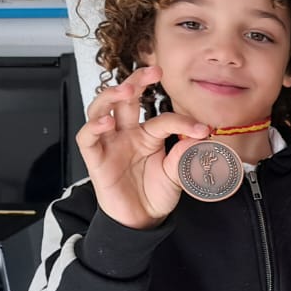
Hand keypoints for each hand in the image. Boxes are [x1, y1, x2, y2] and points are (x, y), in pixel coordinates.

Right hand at [78, 65, 209, 229]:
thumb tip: (198, 137)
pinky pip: (87, 138)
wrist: (142, 220)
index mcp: (147, 135)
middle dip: (136, 80)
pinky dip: (93, 127)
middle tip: (153, 70)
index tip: (202, 129)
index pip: (162, 119)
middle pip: (124, 99)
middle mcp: (126, 134)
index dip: (182, 122)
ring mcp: (109, 144)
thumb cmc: (155, 194)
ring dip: (111, 96)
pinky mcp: (95, 159)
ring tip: (126, 90)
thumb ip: (185, 156)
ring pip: (100, 109)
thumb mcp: (177, 174)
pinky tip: (106, 121)